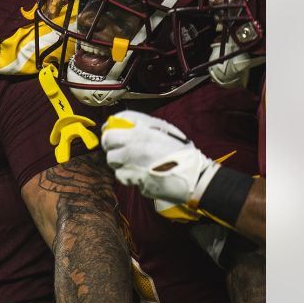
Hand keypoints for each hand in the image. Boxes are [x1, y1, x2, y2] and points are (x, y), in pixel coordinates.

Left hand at [101, 110, 219, 206]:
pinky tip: (140, 174)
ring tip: (133, 162)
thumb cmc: (181, 153)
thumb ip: (143, 125)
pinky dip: (128, 176)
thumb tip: (121, 123)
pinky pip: (122, 176)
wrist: (195, 176)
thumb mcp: (165, 130)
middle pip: (108, 141)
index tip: (110, 131)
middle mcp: (135, 145)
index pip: (115, 123)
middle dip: (111, 145)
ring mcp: (133, 163)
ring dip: (119, 161)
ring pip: (112, 160)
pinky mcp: (134, 180)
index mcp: (143, 130)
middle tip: (120, 149)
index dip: (110, 128)